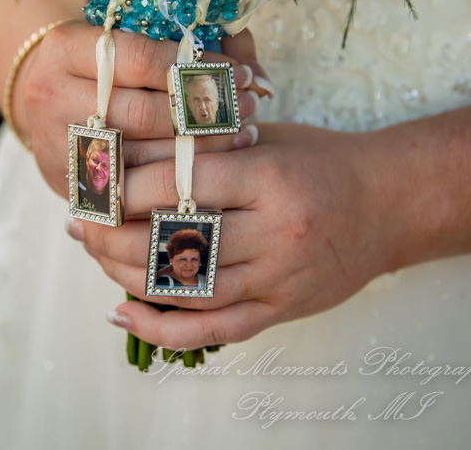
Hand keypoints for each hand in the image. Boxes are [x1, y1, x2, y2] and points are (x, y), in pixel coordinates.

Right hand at [18, 23, 262, 197]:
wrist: (46, 96)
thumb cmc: (106, 62)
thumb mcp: (135, 37)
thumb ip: (194, 45)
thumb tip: (254, 65)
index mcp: (67, 47)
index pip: (143, 59)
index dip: (198, 68)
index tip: (242, 73)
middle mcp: (52, 95)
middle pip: (141, 114)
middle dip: (204, 114)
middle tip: (249, 109)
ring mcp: (56, 145)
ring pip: (138, 159)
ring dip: (199, 152)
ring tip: (243, 138)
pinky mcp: (68, 185)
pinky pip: (131, 192)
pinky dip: (176, 184)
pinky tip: (212, 173)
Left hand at [73, 122, 394, 349]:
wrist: (388, 203)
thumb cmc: (321, 161)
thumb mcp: (266, 139)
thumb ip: (206, 149)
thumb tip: (130, 160)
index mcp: (267, 178)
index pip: (180, 183)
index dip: (126, 184)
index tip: (95, 180)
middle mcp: (273, 231)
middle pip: (174, 242)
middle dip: (114, 234)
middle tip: (83, 222)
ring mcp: (278, 278)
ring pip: (186, 291)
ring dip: (126, 276)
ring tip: (95, 254)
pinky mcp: (281, 310)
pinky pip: (213, 331)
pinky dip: (162, 328)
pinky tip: (124, 311)